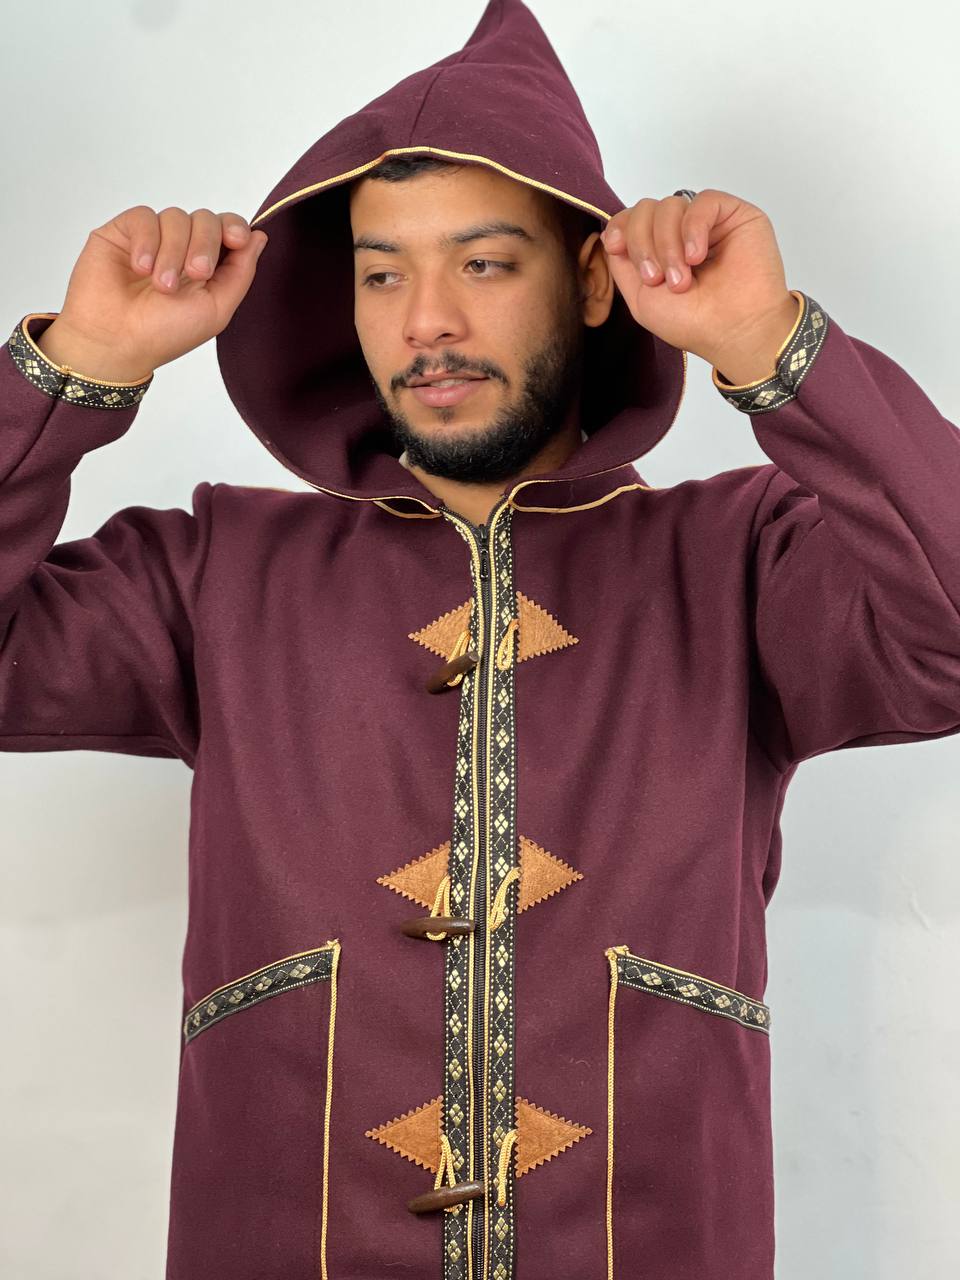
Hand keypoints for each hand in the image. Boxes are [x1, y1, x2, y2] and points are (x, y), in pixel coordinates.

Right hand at [43, 206, 267, 380]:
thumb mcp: (217, 309)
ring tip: (162, 286)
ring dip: (173, 252)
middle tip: (196, 274)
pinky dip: (147, 242)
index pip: (228, 229)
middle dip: (206, 244)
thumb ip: (241, 272)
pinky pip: (145, 216)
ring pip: (176, 217)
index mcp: (207, 266)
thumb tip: (259, 237)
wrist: (116, 342)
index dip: (235, 227)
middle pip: (206, 219)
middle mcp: (182, 249)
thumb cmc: (164, 334)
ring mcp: (153, 239)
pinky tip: (140, 268)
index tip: (236, 239)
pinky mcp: (124, 232)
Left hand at [599, 189, 794, 374]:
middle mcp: (682, 233)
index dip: (620, 227)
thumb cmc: (694, 323)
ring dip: (667, 244)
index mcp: (660, 250)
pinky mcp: (733, 215)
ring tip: (682, 279)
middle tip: (657, 279)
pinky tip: (697, 256)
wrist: (734, 333)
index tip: (616, 247)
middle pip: (646, 209)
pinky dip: (693, 228)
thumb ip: (622, 265)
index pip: (632, 219)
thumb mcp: (640, 299)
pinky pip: (703, 201)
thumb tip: (612, 234)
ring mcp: (707, 223)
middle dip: (642, 243)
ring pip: (670, 205)